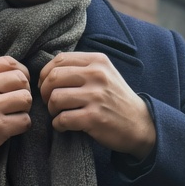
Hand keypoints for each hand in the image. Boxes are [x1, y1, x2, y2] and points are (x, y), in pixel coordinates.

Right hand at [0, 56, 31, 175]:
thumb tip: (11, 74)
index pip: (9, 62)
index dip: (21, 72)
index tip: (19, 84)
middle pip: (21, 79)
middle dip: (24, 90)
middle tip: (18, 102)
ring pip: (26, 99)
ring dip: (25, 108)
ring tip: (15, 114)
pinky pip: (25, 121)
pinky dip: (23, 125)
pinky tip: (13, 128)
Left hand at [38, 52, 155, 160]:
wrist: (140, 124)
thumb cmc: (116, 100)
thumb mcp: (105, 75)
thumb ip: (82, 68)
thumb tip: (51, 71)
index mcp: (97, 61)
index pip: (59, 59)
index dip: (46, 74)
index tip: (46, 86)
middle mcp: (97, 75)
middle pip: (53, 78)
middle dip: (44, 92)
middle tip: (49, 102)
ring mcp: (96, 97)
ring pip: (55, 98)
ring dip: (51, 110)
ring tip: (58, 114)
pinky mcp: (94, 118)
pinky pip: (62, 119)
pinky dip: (58, 125)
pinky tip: (63, 126)